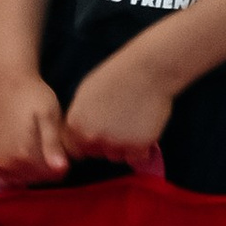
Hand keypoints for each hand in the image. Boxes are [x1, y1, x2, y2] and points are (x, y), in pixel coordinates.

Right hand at [0, 66, 70, 189]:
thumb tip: (61, 170)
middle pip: (33, 180)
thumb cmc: (31, 95)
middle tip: (48, 148)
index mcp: (23, 155)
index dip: (60, 164)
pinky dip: (9, 176)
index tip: (61, 149)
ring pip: (16, 182)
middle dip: (44, 169)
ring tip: (33, 150)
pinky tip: (16, 161)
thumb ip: (53, 145)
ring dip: (27, 173)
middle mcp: (4, 164)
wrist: (2, 81)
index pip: (50, 176)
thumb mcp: (49, 115)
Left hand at [60, 40, 171, 178]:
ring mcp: (114, 143)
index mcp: (76, 125)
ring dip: (124, 146)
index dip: (88, 141)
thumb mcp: (86, 93)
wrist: (149, 68)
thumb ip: (79, 118)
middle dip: (106, 144)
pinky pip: (138, 157)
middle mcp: (92, 137)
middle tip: (121, 121)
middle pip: (96, 153)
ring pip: (117, 156)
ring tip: (134, 121)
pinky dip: (143, 147)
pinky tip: (146, 127)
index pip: (76, 149)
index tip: (101, 129)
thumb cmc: (118, 74)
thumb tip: (76, 136)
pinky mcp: (137, 146)